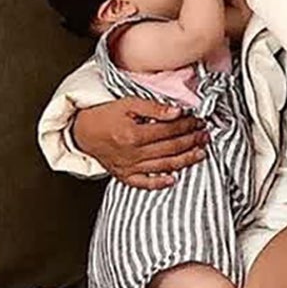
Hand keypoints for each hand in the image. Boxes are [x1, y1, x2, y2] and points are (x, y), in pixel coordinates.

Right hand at [72, 97, 206, 189]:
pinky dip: (160, 183)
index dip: (187, 125)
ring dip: (185, 160)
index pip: (169, 130)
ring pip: (164, 166)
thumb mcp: (127, 104)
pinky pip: (145, 183)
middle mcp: (133, 153)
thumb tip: (177, 112)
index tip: (198, 121)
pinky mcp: (125, 176)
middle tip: (205, 135)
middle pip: (170, 148)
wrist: (81, 132)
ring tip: (201, 153)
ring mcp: (129, 167)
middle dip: (191, 141)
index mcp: (133, 134)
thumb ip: (153, 108)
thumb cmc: (104, 116)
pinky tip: (173, 180)